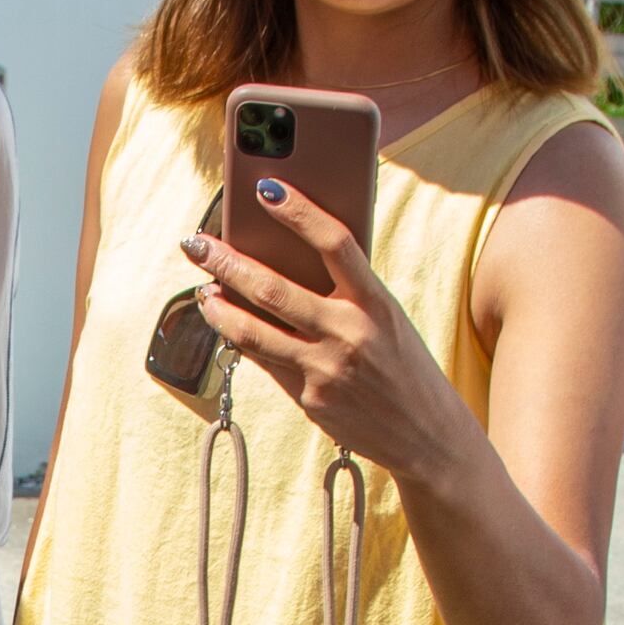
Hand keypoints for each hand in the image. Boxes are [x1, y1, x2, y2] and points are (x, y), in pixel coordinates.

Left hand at [181, 177, 469, 484]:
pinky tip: (227, 326)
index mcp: (376, 302)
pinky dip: (242, 341)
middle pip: (273, 289)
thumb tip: (288, 260)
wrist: (428, 435)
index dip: (298, 212)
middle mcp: (350, 333)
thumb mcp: (387, 320)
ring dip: (219, 308)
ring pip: (253, 332)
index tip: (266, 189)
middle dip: (226, 263)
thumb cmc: (403, 366)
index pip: (334, 242)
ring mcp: (326, 370)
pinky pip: (266, 363)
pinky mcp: (311, 400)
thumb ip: (348, 293)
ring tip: (203, 291)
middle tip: (196, 244)